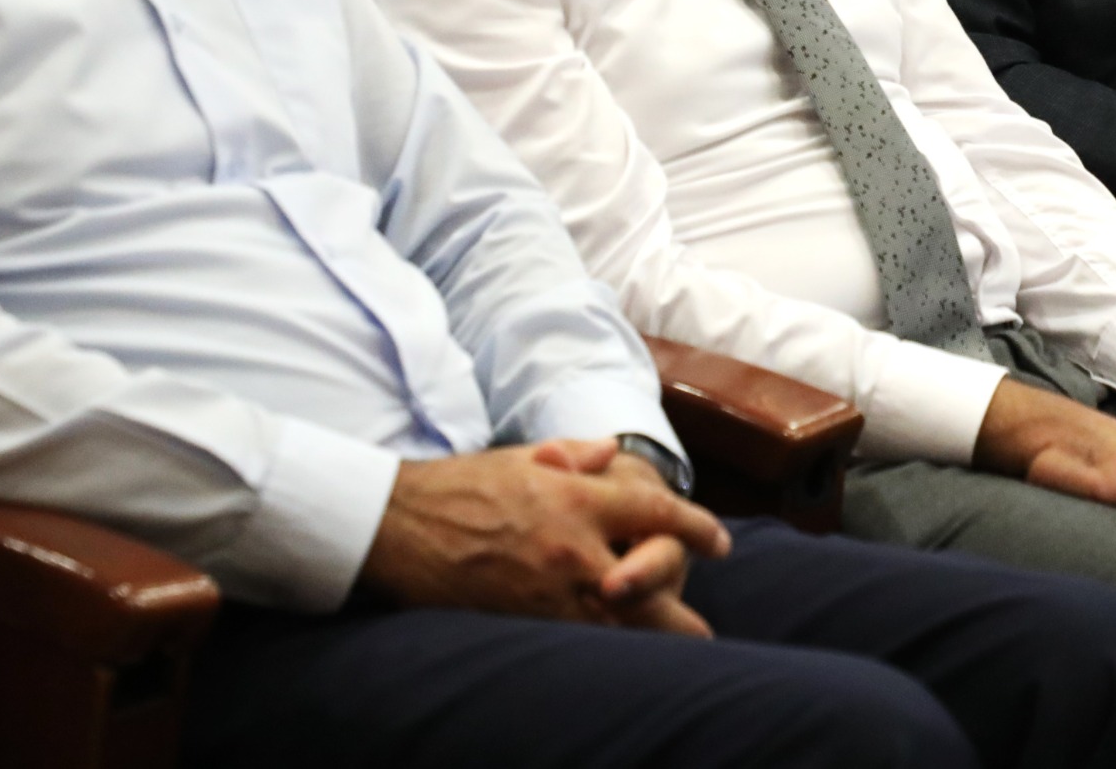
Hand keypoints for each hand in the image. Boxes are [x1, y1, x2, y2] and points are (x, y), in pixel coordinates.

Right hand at [360, 439, 729, 633]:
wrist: (397, 525)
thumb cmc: (460, 486)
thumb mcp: (523, 456)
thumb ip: (575, 455)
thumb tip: (610, 453)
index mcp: (576, 499)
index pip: (658, 514)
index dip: (696, 529)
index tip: (718, 544)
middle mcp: (572, 549)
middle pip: (650, 586)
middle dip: (681, 611)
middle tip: (704, 633)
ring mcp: (546, 593)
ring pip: (616, 628)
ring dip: (647, 641)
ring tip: (674, 659)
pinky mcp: (520, 623)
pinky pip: (574, 645)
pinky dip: (600, 652)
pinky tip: (614, 662)